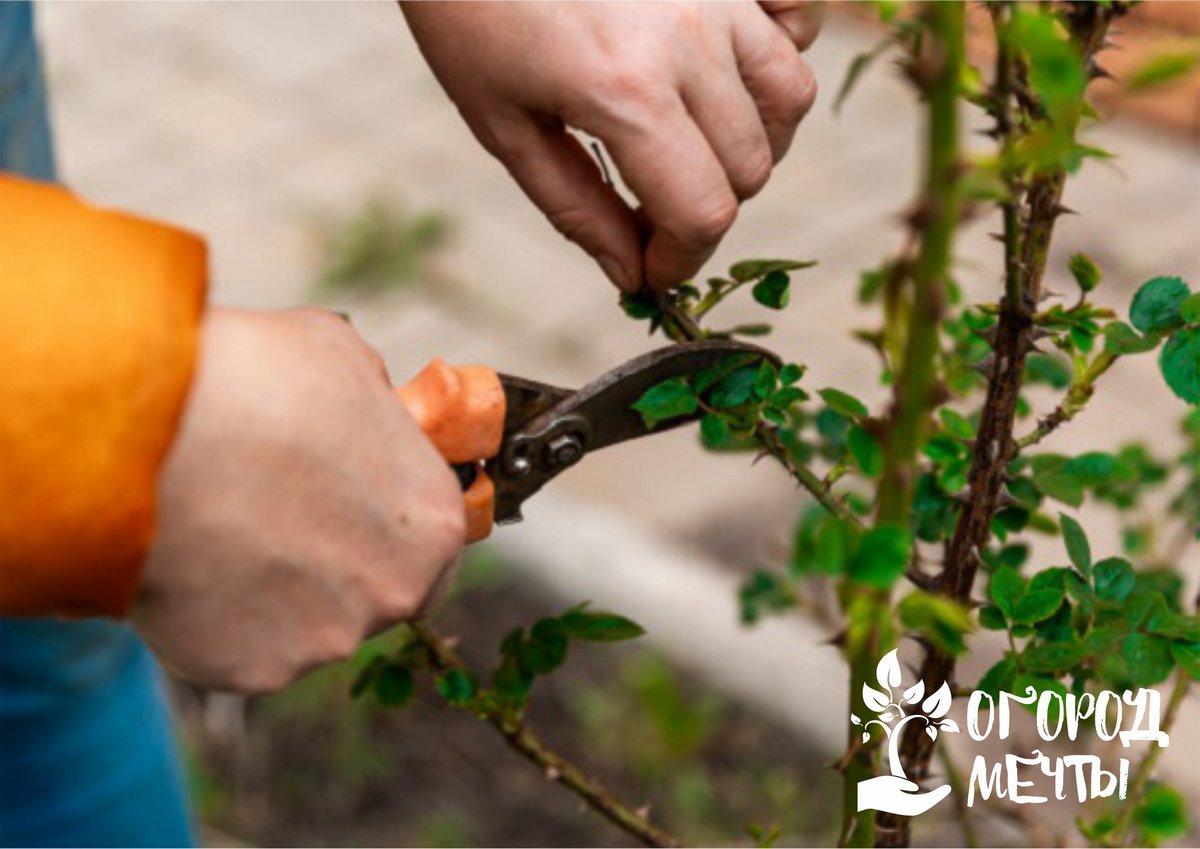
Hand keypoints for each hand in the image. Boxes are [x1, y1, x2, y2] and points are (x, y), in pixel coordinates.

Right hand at [131, 308, 465, 692]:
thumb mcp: (343, 360)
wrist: (159, 434)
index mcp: (434, 522)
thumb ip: (372, 403)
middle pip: (372, 594)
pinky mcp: (253, 672)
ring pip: (304, 626)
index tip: (347, 514)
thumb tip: (364, 407)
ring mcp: (326, 640)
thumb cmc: (259, 383)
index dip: (386, 529)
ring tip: (220, 531)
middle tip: (274, 521)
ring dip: (272, 593)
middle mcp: (396, 593)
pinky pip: (238, 649)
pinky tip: (190, 565)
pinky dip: (215, 620)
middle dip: (333, 567)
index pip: (432, 548)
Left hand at [402, 1, 820, 289]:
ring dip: (753, 141)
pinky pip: (798, 16)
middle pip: (751, 166)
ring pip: (790, 97)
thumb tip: (631, 275)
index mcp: (624, 93)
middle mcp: (688, 39)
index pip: (703, 212)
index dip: (683, 260)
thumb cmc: (468, 12)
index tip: (656, 270)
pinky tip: (727, 69)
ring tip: (696, 144)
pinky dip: (778, 53)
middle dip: (706, 207)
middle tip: (654, 206)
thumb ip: (577, 207)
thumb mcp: (502, 124)